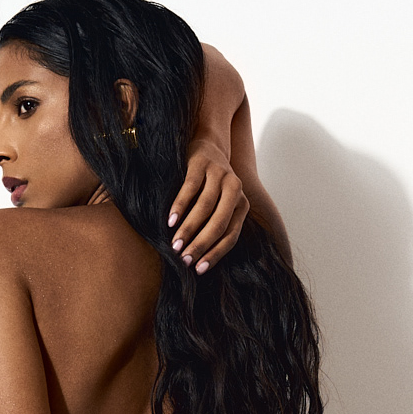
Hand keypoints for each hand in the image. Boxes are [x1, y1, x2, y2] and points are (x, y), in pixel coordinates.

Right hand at [168, 139, 249, 272]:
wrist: (208, 144)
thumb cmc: (210, 186)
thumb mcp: (220, 205)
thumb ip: (214, 226)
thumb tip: (197, 261)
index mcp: (242, 205)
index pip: (230, 235)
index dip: (215, 254)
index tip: (198, 269)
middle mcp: (234, 189)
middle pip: (219, 223)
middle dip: (200, 244)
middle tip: (183, 260)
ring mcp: (219, 174)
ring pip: (205, 207)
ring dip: (188, 229)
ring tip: (174, 245)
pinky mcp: (201, 163)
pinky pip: (190, 188)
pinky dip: (180, 206)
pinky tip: (170, 221)